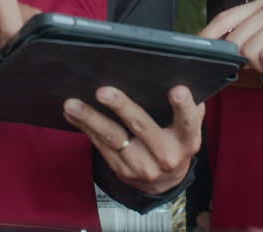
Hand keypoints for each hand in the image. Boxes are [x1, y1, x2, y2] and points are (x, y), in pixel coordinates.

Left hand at [62, 85, 202, 195]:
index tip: (176, 90)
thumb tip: (186, 78)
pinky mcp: (121, 169)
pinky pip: (100, 145)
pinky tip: (72, 114)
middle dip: (121, 107)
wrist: (164, 183)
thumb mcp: (188, 130)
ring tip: (72, 104)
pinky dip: (85, 127)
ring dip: (90, 119)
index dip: (183, 106)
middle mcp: (165, 155)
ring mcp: (141, 165)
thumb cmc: (176, 144)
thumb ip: (190, 109)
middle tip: (103, 91)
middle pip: (141, 127)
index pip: (188, 122)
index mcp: (186, 141)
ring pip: (113, 138)